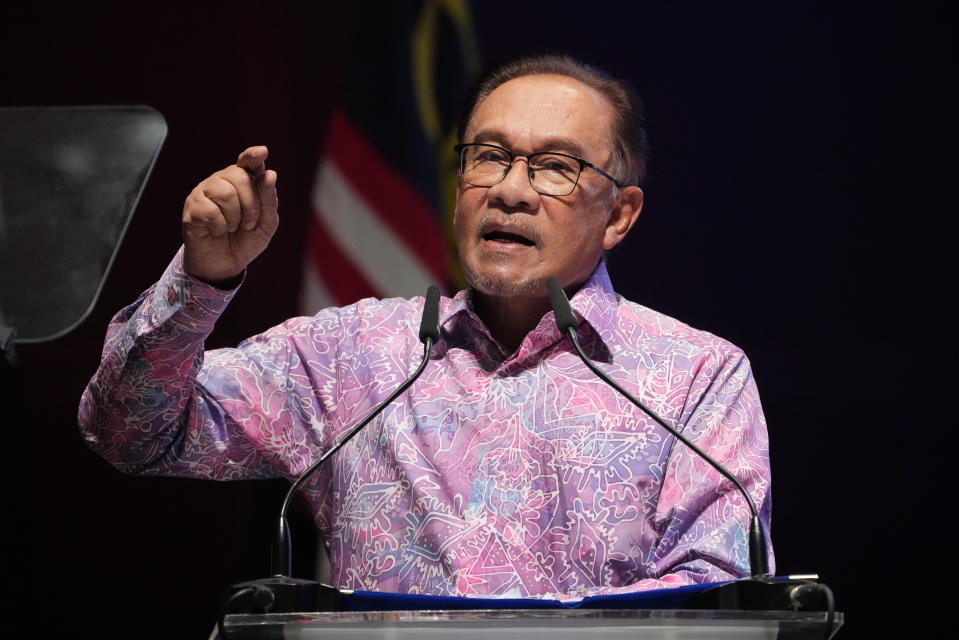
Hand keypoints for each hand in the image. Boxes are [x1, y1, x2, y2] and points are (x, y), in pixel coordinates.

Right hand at [181, 146, 278, 283]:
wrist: (226, 264)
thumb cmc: (245, 240)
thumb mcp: (266, 223)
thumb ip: (269, 199)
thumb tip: (269, 174)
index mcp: (242, 182)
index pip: (247, 161)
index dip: (253, 156)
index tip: (262, 153)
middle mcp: (222, 182)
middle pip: (240, 177)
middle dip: (252, 205)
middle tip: (248, 224)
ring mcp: (205, 192)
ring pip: (225, 192)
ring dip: (235, 218)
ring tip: (231, 227)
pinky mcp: (192, 207)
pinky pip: (210, 210)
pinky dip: (219, 226)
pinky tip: (217, 231)